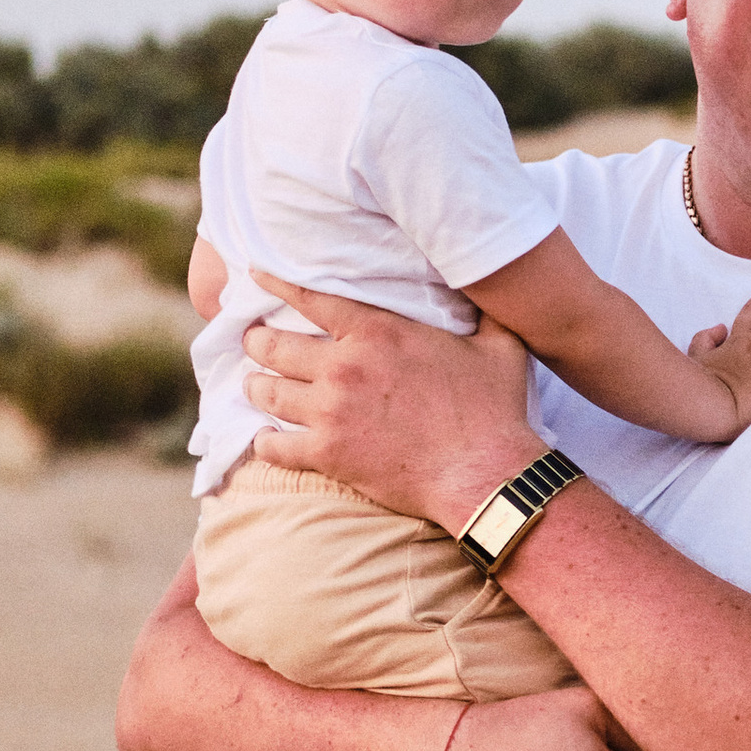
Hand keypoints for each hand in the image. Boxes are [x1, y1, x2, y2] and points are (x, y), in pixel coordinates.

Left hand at [244, 275, 538, 528]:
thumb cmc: (495, 409)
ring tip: (254, 385)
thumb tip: (494, 286)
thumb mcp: (499, 345)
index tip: (255, 277)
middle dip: (256, 341)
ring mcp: (331, 412)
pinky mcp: (328, 454)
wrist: (485, 473)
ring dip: (256, 387)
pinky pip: (274, 446)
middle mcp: (344, 366)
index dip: (277, 283)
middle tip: (252, 341)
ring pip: (267, 392)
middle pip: (274, 346)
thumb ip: (487, 311)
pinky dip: (265, 442)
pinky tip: (265, 438)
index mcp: (379, 332)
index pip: (312, 298)